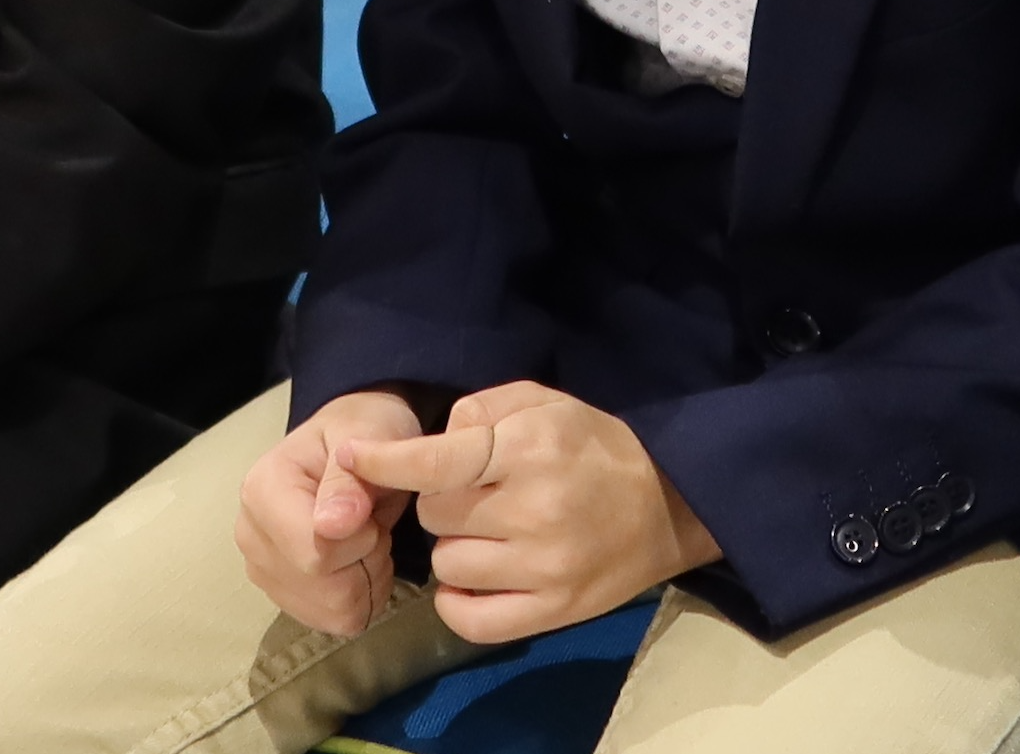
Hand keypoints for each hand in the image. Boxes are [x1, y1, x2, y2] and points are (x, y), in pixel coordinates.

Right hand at [238, 390, 430, 635]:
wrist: (357, 443)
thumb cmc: (364, 430)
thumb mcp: (369, 434)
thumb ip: (349, 479)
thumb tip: (331, 526)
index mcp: (262, 491)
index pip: (315, 554)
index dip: (360, 541)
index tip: (369, 509)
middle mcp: (251, 535)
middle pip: (326, 589)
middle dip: (368, 561)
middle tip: (373, 524)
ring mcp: (262, 569)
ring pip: (334, 612)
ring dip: (368, 580)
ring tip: (366, 539)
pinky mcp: (283, 593)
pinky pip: (335, 621)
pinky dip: (362, 597)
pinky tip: (358, 561)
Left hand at [338, 383, 717, 643]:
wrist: (668, 505)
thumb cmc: (595, 446)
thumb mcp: (545, 402)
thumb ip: (481, 410)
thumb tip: (428, 444)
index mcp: (529, 451)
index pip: (438, 462)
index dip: (386, 461)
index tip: (351, 455)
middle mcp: (533, 510)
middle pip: (435, 514)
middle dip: (444, 501)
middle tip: (481, 493)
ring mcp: (542, 568)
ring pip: (445, 564)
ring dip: (456, 548)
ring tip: (493, 533)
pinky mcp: (551, 611)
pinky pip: (468, 617)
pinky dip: (459, 600)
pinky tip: (480, 577)